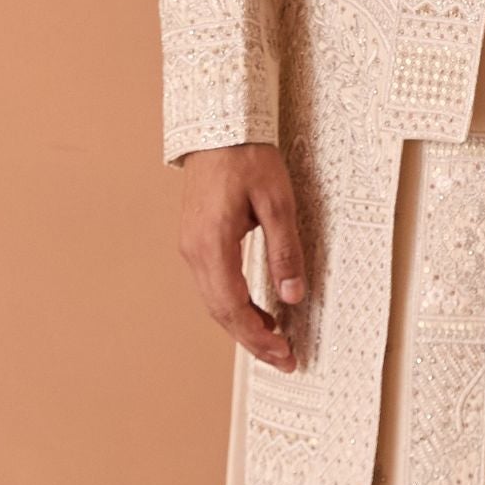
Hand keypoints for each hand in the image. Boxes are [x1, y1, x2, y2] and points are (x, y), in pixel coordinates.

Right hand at [171, 142, 306, 370]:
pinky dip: (233, 305)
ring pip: (215, 301)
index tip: (284, 353)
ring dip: (242, 325)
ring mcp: (191, 246)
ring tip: (273, 341)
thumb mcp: (278, 201)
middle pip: (221, 312)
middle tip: (283, 358)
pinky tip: (254, 311)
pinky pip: (213, 285)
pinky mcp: (196, 240)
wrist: (217, 126)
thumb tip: (293, 294)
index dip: (259, 336)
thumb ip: (285, 250)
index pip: (234, 307)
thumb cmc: (246, 156)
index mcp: (212, 244)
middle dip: (252, 340)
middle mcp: (194, 251)